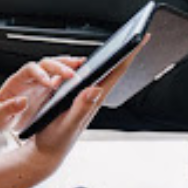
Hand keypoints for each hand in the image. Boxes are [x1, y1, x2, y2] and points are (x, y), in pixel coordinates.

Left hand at [0, 56, 83, 131]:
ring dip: (68, 64)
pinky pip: (61, 77)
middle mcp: (30, 78)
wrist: (3, 118)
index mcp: (17, 81)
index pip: (29, 69)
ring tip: (83, 65)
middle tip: (72, 75)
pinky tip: (83, 73)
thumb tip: (21, 101)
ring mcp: (40, 82)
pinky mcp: (49, 88)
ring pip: (55, 66)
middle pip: (45, 64)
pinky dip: (72, 73)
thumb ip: (8, 109)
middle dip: (59, 67)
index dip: (40, 74)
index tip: (49, 83)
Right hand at [27, 42, 145, 172]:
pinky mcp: (77, 98)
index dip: (129, 54)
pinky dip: (98, 66)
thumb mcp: (67, 125)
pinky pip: (91, 78)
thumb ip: (81, 108)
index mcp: (93, 100)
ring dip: (116, 58)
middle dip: (128, 52)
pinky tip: (99, 62)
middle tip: (140, 35)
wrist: (47, 153)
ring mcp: (86, 97)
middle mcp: (93, 97)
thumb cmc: (55, 141)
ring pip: (104, 73)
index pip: (116, 72)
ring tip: (127, 45)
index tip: (141, 39)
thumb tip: (96, 89)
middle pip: (115, 70)